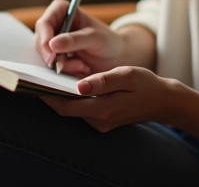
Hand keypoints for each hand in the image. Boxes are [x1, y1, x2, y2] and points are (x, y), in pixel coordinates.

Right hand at [34, 0, 126, 76]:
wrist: (115, 57)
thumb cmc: (108, 41)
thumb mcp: (95, 38)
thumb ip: (75, 40)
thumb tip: (52, 44)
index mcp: (62, 11)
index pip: (45, 22)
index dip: (44, 36)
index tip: (51, 50)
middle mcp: (55, 25)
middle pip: (41, 41)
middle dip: (52, 55)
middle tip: (62, 65)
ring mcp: (54, 42)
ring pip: (46, 56)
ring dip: (63, 65)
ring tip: (83, 65)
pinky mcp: (56, 57)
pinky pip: (52, 67)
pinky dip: (66, 70)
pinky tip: (82, 68)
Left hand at [40, 66, 179, 131]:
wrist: (164, 102)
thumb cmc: (146, 85)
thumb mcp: (126, 75)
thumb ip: (102, 81)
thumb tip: (79, 85)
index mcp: (103, 109)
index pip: (66, 105)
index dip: (48, 95)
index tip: (34, 82)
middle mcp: (100, 121)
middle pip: (66, 109)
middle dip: (50, 95)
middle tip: (36, 77)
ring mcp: (102, 123)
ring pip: (73, 110)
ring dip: (62, 96)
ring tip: (50, 76)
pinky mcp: (104, 121)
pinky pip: (82, 110)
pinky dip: (73, 99)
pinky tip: (69, 84)